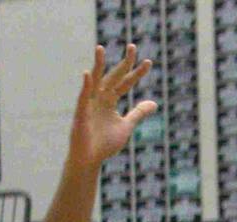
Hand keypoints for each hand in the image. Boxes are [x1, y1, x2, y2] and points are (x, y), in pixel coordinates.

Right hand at [68, 45, 157, 169]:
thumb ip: (138, 113)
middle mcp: (100, 98)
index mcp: (110, 100)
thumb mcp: (126, 126)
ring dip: (98, 65)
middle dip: (123, 63)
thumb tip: (154, 103)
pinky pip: (83, 98)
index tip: (148, 62)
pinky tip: (88, 74)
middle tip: (133, 46)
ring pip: (95, 81)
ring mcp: (89, 104)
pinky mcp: (81, 114)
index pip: (126, 83)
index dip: (136, 73)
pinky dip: (85, 87)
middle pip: (113, 77)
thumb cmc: (104, 144)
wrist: (90, 160)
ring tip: (101, 49)